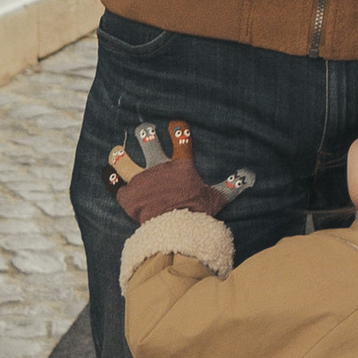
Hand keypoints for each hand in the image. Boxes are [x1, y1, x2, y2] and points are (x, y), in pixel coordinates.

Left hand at [106, 120, 235, 221]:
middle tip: (145, 132)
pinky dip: (109, 177)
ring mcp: (140, 180)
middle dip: (145, 133)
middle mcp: (158, 167)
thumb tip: (250, 176)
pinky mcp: (127, 196)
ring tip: (117, 150)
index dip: (177, 128)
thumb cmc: (197, 214)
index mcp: (180, 165)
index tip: (174, 125)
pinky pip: (113, 182)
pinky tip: (107, 173)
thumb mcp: (216, 199)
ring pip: (123, 158)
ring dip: (119, 154)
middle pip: (147, 140)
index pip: (180, 137)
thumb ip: (231, 185)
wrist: (175, 233)